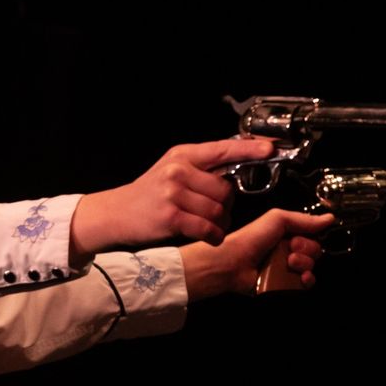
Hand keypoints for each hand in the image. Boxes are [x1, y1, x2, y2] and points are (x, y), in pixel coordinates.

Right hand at [70, 138, 273, 254]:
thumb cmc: (148, 195)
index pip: (223, 149)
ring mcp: (173, 193)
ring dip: (220, 223)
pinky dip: (213, 236)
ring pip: (218, 210)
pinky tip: (210, 237)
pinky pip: (207, 227)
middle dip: (226, 204)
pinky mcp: (170, 216)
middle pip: (225, 188)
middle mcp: (178, 170)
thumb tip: (239, 167)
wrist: (115, 214)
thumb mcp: (171, 170)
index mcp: (182, 155)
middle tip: (214, 212)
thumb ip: (200, 167)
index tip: (269, 150)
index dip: (250, 150)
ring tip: (210, 226)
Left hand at [181, 208, 331, 299]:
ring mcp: (286, 268)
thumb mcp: (276, 219)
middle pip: (315, 251)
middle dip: (307, 250)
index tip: (298, 237)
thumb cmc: (252, 238)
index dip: (311, 236)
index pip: (313, 235)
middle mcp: (288, 250)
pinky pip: (305, 284)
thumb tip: (330, 219)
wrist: (233, 263)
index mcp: (286, 233)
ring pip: (311, 267)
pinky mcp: (284, 284)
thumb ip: (303, 219)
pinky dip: (306, 280)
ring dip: (305, 264)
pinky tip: (300, 277)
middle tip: (290, 250)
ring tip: (289, 262)